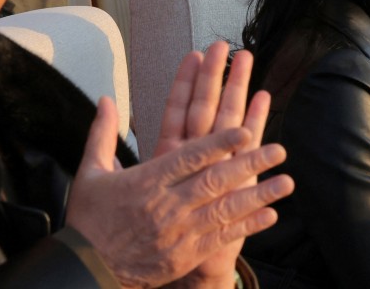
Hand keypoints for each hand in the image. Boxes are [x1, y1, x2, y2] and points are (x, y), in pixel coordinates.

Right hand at [67, 43, 293, 287]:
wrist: (83, 270)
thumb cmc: (88, 220)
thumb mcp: (89, 173)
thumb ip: (102, 133)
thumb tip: (106, 98)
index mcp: (147, 181)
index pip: (189, 157)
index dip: (220, 143)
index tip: (246, 129)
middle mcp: (166, 205)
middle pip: (215, 180)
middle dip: (250, 164)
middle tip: (279, 150)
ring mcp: (178, 232)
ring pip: (224, 209)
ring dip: (259, 195)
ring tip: (286, 182)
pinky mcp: (184, 256)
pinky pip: (221, 238)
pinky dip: (247, 226)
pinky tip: (270, 215)